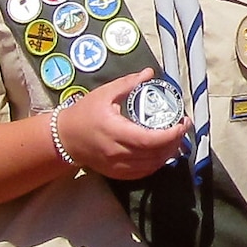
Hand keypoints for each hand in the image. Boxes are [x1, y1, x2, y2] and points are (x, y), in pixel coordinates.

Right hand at [54, 69, 189, 179]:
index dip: (170, 134)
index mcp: (115, 131)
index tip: (182, 123)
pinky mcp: (116, 173)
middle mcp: (117, 152)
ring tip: (175, 138)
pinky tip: (162, 152)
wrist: (64, 138)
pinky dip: (156, 163)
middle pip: (154, 154)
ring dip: (168, 153)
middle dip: (174, 142)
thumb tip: (149, 73)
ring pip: (151, 165)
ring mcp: (117, 166)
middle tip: (182, 128)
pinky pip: (143, 173)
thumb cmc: (84, 114)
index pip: (149, 139)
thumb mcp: (104, 94)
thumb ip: (128, 83)